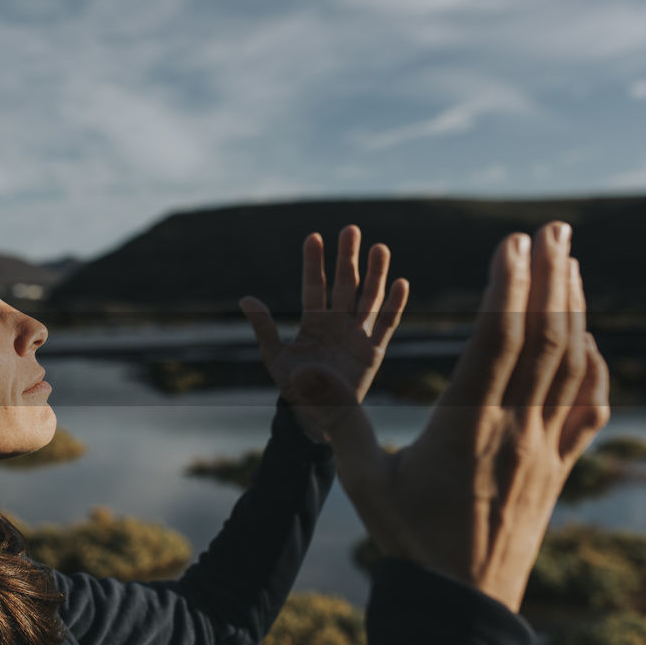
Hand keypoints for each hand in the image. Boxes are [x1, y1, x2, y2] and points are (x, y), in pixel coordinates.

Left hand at [239, 226, 408, 441]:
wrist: (317, 414)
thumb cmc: (293, 386)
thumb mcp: (274, 356)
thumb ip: (263, 327)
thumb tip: (245, 299)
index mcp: (313, 322)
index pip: (314, 286)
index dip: (314, 263)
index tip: (313, 237)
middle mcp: (337, 323)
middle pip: (345, 283)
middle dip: (348, 257)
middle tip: (351, 229)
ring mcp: (357, 334)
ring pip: (369, 297)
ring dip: (375, 273)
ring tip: (379, 247)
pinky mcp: (373, 351)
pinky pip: (387, 324)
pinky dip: (394, 304)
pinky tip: (400, 282)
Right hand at [287, 222, 610, 611]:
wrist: (460, 604)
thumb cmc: (407, 539)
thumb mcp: (363, 481)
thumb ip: (340, 422)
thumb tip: (300, 377)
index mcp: (467, 427)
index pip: (498, 340)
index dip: (509, 285)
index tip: (512, 241)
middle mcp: (515, 430)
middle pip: (545, 338)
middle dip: (551, 276)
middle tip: (553, 227)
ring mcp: (544, 449)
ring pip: (571, 365)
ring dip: (573, 309)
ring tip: (569, 262)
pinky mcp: (558, 468)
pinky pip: (588, 408)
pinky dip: (593, 366)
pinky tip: (588, 340)